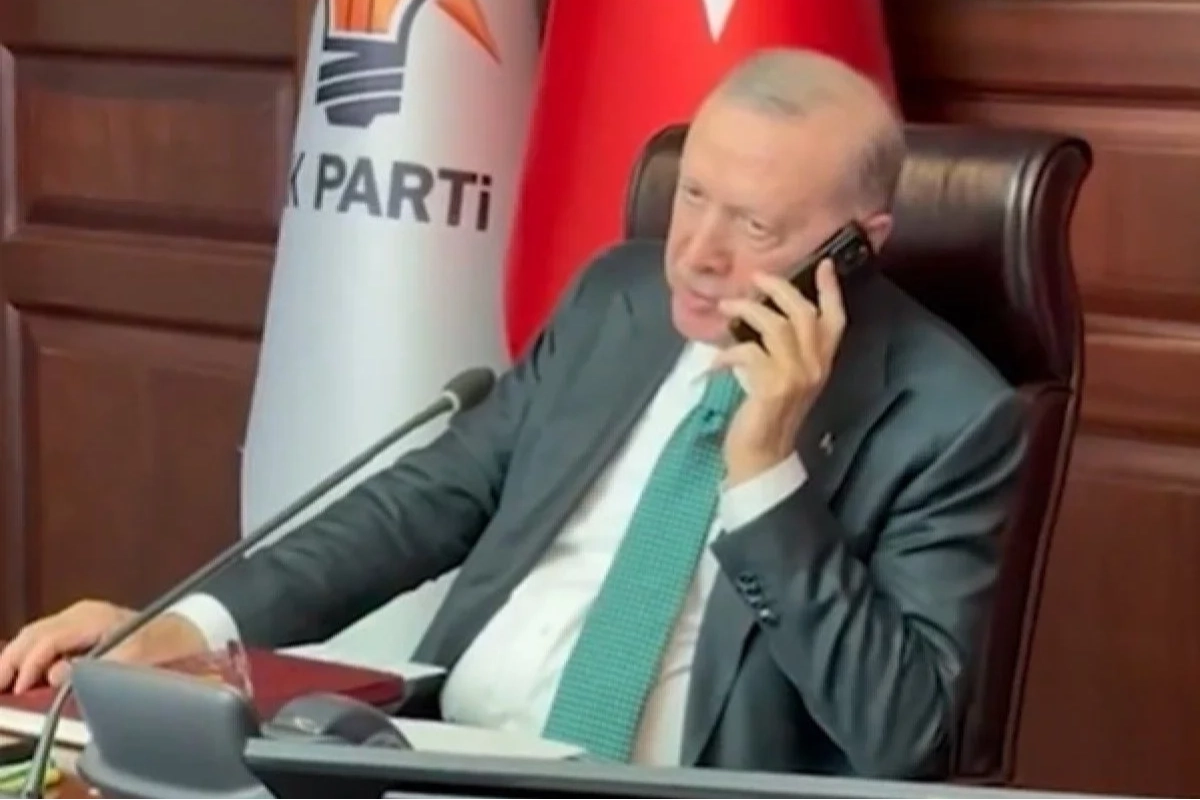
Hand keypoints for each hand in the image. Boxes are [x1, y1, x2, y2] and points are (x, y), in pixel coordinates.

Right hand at [0, 600, 206, 693]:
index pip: (47, 640)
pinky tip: (22, 670)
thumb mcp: (137, 657)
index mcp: (92, 618)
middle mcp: (81, 614)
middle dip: (12, 659)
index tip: (19, 688)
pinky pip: (44, 636)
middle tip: (1, 686)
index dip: (29, 665)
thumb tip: (56, 675)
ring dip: (16, 656)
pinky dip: (28, 653)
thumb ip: (97, 666)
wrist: (184, 634)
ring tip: (4, 682)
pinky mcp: (80, 626)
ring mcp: (79, 618)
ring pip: (34, 633)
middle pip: (33, 633)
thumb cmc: (164, 644)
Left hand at [715, 260, 846, 484]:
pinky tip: (713, 362)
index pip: (835, 319)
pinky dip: (727, 352)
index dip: (831, 290)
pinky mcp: (772, 387)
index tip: (822, 263)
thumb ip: (785, 351)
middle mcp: (814, 367)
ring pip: (778, 326)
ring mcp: (795, 377)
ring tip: (726, 308)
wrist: (763, 457)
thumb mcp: (786, 379)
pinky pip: (749, 353)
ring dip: (748, 311)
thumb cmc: (769, 416)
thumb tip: (764, 313)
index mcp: (821, 363)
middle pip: (804, 313)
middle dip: (779, 289)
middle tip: (754, 279)